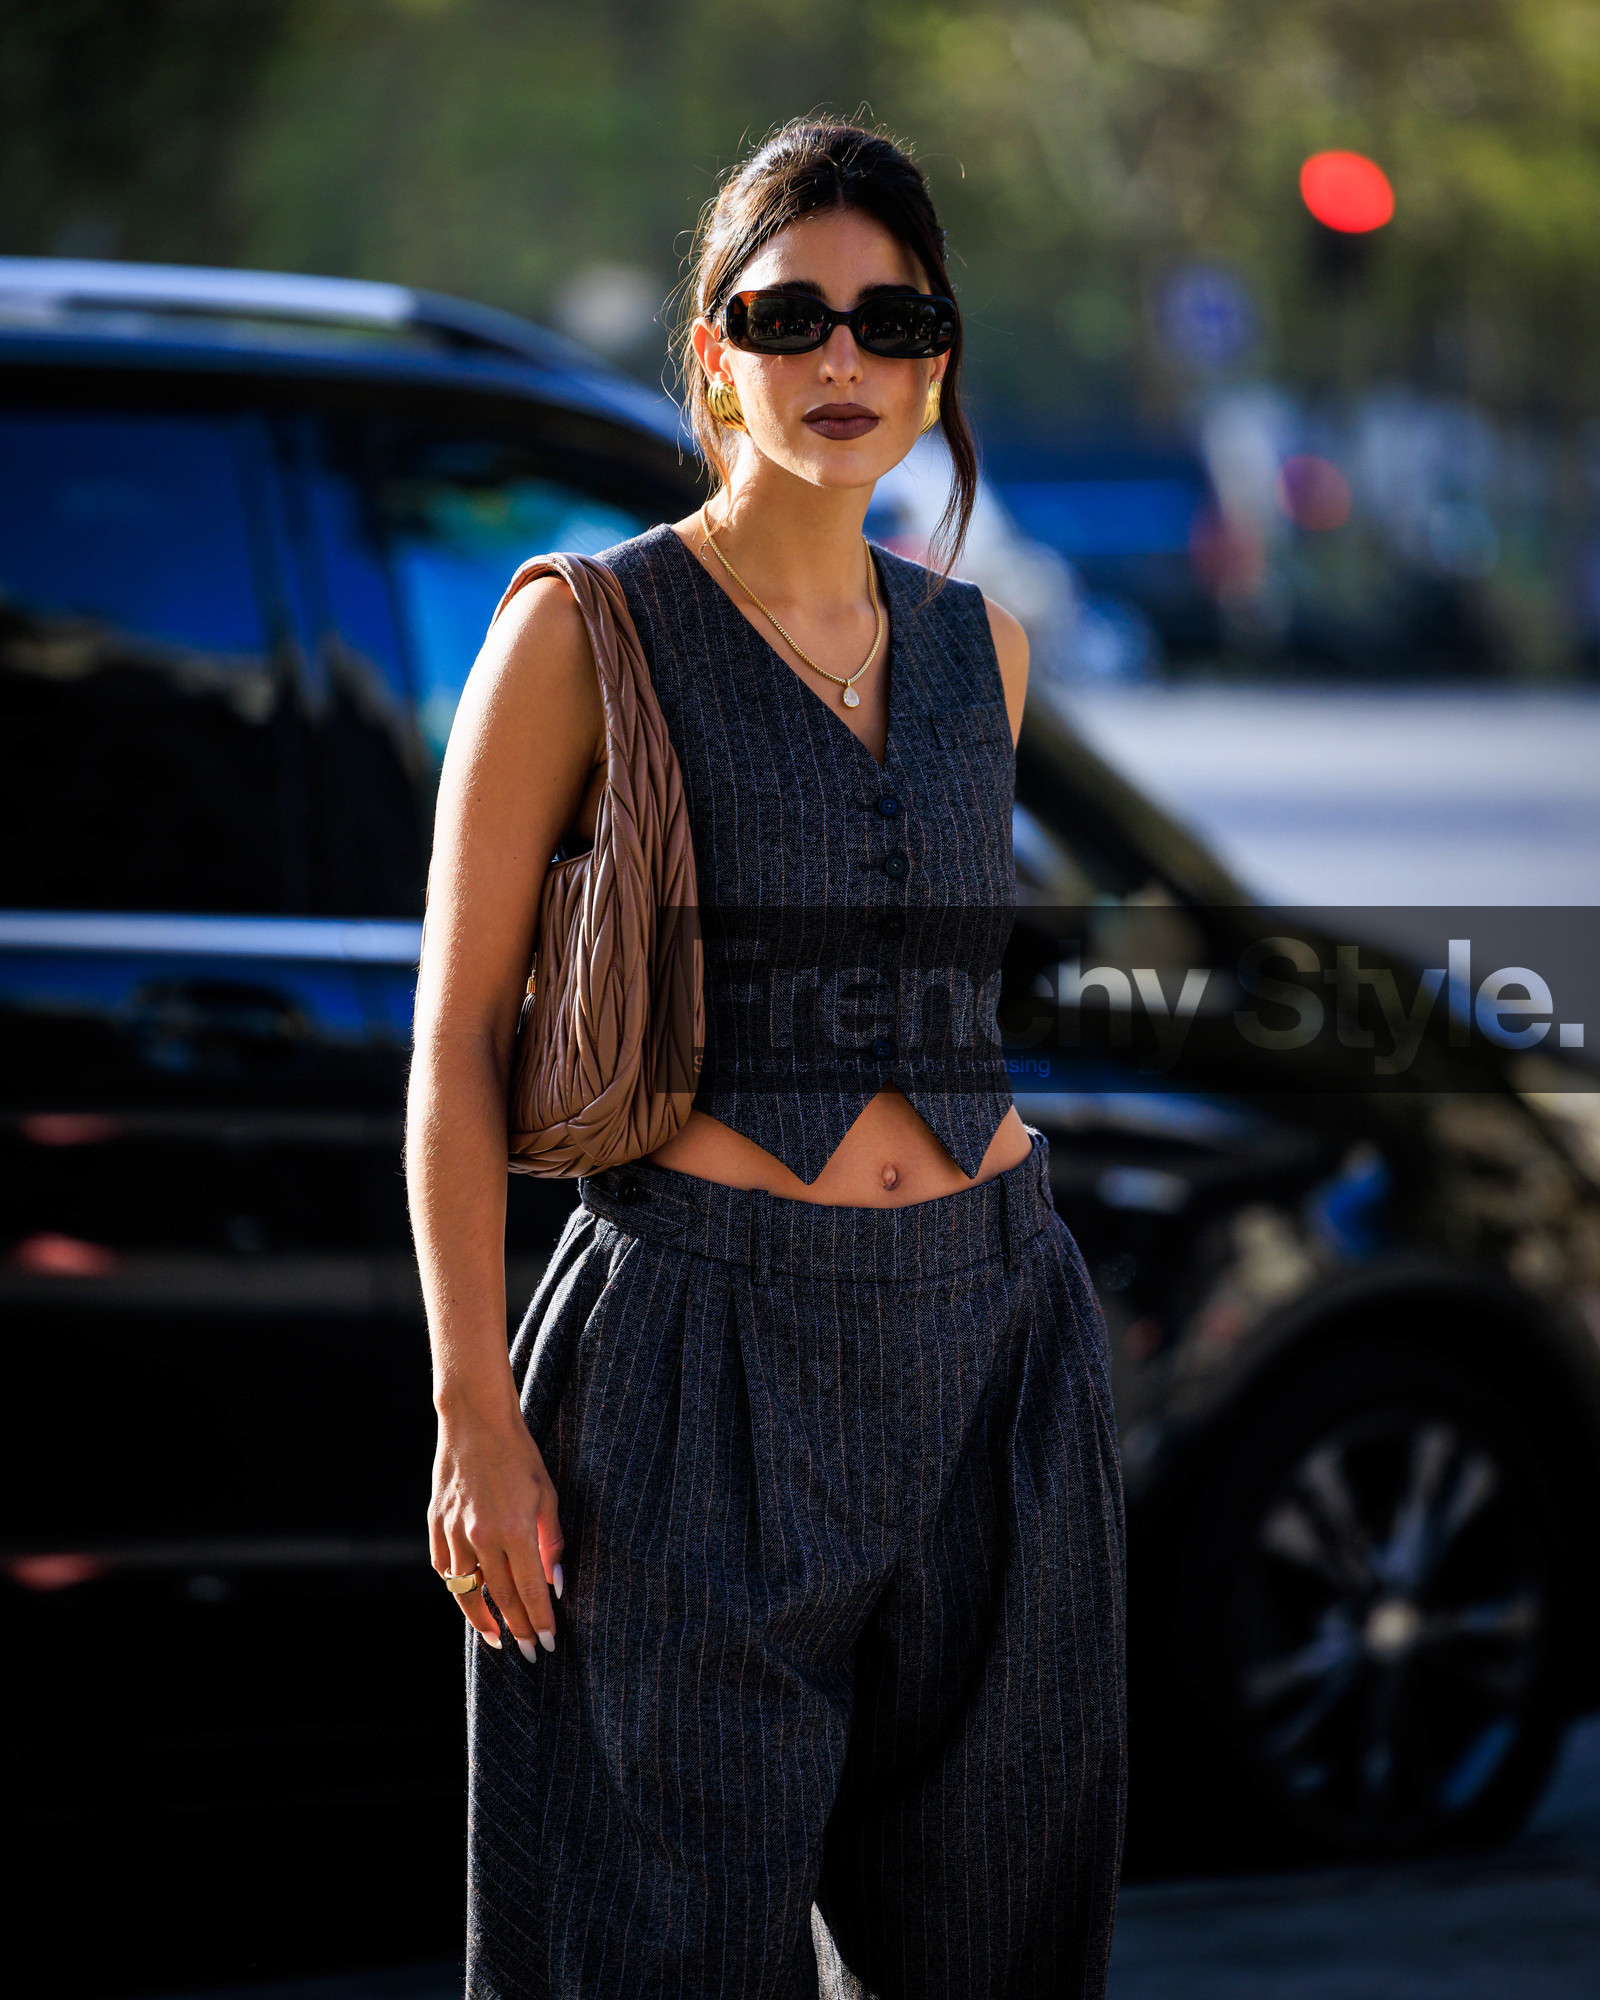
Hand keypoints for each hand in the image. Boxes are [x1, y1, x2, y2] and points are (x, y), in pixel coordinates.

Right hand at [429, 1401, 563, 1657]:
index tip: (548, 1644)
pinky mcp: (435, 1525)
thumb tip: (556, 1583)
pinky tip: (471, 1596)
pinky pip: (445, 1568)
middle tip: (529, 1652)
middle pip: (500, 1598)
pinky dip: (458, 1587)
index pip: (530, 1591)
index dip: (540, 1621)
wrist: (475, 1421)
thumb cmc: (519, 1455)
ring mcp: (453, 1532)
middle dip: (517, 1629)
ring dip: (481, 1618)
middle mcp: (480, 1537)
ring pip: (465, 1592)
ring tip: (496, 1635)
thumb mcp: (546, 1495)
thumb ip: (551, 1542)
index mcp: (514, 1529)